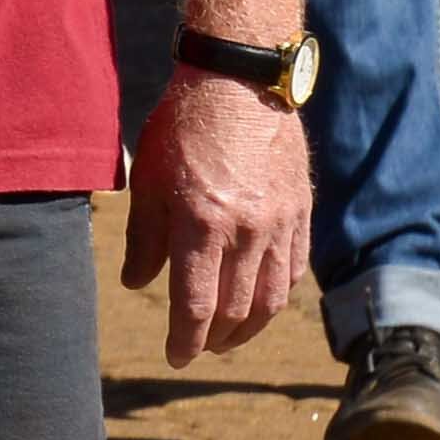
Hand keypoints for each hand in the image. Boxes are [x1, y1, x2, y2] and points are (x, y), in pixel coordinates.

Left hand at [122, 65, 307, 366]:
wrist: (240, 83)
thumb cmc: (182, 125)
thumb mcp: (149, 178)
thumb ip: (144, 237)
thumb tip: (138, 283)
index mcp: (202, 224)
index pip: (196, 304)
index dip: (185, 339)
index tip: (176, 356)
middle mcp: (247, 232)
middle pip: (236, 310)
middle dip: (215, 338)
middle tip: (198, 348)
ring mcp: (280, 225)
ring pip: (270, 299)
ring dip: (249, 328)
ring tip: (228, 338)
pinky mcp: (302, 215)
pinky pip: (293, 271)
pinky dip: (276, 297)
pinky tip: (260, 305)